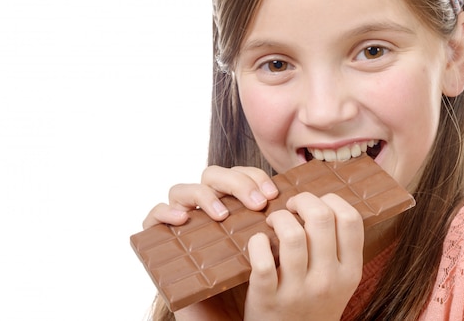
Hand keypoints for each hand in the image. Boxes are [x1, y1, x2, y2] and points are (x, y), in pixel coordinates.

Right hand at [141, 165, 278, 320]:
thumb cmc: (251, 288)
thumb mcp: (272, 255)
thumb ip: (282, 229)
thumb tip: (310, 204)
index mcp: (232, 207)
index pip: (238, 174)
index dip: (255, 176)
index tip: (274, 194)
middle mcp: (206, 212)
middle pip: (213, 176)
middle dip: (237, 182)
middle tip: (259, 203)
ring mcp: (184, 226)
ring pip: (182, 190)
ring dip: (205, 196)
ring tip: (223, 216)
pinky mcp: (162, 244)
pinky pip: (153, 218)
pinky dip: (163, 212)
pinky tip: (182, 219)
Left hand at [244, 192, 363, 320]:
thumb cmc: (313, 306)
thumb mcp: (339, 282)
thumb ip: (337, 249)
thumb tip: (322, 204)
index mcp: (350, 272)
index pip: (351, 219)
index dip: (331, 200)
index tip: (315, 204)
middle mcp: (328, 281)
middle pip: (321, 218)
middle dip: (302, 201)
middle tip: (291, 207)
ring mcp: (298, 291)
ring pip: (292, 234)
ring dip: (279, 218)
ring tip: (274, 223)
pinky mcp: (268, 298)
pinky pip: (262, 260)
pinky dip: (257, 243)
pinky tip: (258, 243)